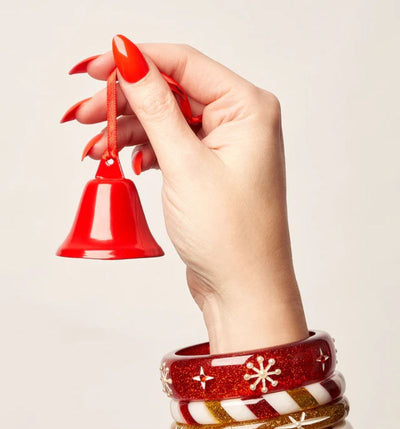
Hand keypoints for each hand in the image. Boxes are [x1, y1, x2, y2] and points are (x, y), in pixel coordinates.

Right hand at [66, 35, 307, 351]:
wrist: (243, 291)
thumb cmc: (232, 238)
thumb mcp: (186, 166)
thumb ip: (156, 109)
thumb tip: (131, 62)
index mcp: (249, 109)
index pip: (186, 64)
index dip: (138, 62)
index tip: (98, 67)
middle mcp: (242, 123)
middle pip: (173, 92)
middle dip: (127, 102)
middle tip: (87, 114)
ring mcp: (226, 148)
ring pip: (168, 121)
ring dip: (130, 130)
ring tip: (95, 145)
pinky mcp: (211, 171)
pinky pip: (172, 146)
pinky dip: (145, 151)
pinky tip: (123, 160)